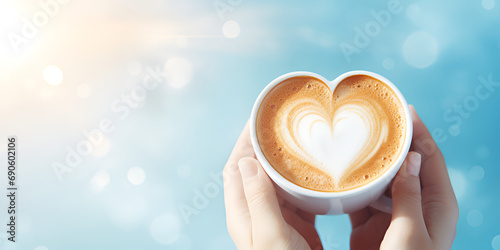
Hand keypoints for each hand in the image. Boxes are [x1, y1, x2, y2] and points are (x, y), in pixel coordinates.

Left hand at [223, 121, 322, 249]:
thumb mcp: (270, 234)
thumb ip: (259, 199)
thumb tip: (248, 161)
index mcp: (242, 213)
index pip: (236, 168)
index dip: (243, 142)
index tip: (256, 120)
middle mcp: (257, 213)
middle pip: (257, 171)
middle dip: (266, 147)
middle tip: (282, 125)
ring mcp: (277, 219)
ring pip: (278, 182)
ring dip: (287, 163)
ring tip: (301, 142)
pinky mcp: (297, 226)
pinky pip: (300, 196)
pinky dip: (306, 183)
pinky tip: (318, 175)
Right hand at [349, 105, 458, 249]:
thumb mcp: (411, 235)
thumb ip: (410, 196)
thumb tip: (410, 158)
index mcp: (438, 205)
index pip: (430, 158)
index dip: (419, 132)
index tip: (404, 110)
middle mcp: (416, 205)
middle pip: (406, 164)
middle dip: (391, 142)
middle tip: (372, 120)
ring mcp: (394, 214)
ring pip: (383, 179)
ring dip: (370, 163)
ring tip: (352, 141)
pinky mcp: (372, 225)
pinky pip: (364, 197)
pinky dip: (355, 185)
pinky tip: (341, 175)